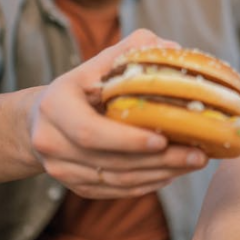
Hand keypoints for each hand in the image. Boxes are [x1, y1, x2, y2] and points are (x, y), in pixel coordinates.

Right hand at [28, 28, 208, 197]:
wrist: (42, 119)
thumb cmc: (82, 85)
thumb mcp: (97, 64)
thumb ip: (131, 51)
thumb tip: (172, 47)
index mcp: (55, 106)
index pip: (90, 132)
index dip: (128, 140)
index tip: (164, 138)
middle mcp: (51, 142)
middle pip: (110, 162)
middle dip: (158, 161)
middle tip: (197, 155)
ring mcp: (61, 169)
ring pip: (117, 181)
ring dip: (160, 174)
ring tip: (193, 163)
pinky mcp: (76, 186)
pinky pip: (116, 191)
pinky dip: (148, 184)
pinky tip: (173, 172)